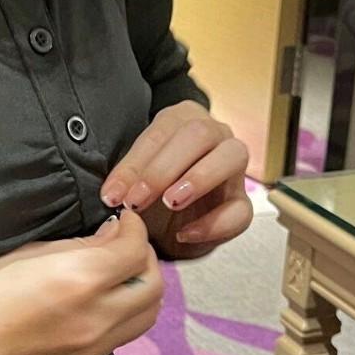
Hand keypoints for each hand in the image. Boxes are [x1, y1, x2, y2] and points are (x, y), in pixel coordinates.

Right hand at [0, 211, 162, 354]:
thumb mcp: (17, 256)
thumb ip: (71, 247)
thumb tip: (106, 239)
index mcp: (79, 282)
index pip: (134, 250)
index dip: (133, 227)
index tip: (121, 217)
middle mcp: (95, 319)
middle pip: (153, 287)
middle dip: (145, 257)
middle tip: (123, 243)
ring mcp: (90, 349)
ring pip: (145, 317)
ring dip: (141, 289)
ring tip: (117, 272)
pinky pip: (122, 337)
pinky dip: (125, 312)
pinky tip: (100, 299)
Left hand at [99, 102, 252, 260]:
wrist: (169, 226)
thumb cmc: (151, 194)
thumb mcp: (133, 183)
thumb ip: (126, 182)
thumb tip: (112, 193)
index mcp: (181, 120)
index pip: (159, 133)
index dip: (135, 165)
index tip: (113, 195)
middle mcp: (214, 134)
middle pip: (199, 134)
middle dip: (163, 169)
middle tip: (137, 200)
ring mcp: (233, 165)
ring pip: (231, 156)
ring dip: (199, 178)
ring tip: (172, 203)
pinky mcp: (241, 200)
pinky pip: (239, 207)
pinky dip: (214, 223)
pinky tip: (186, 233)